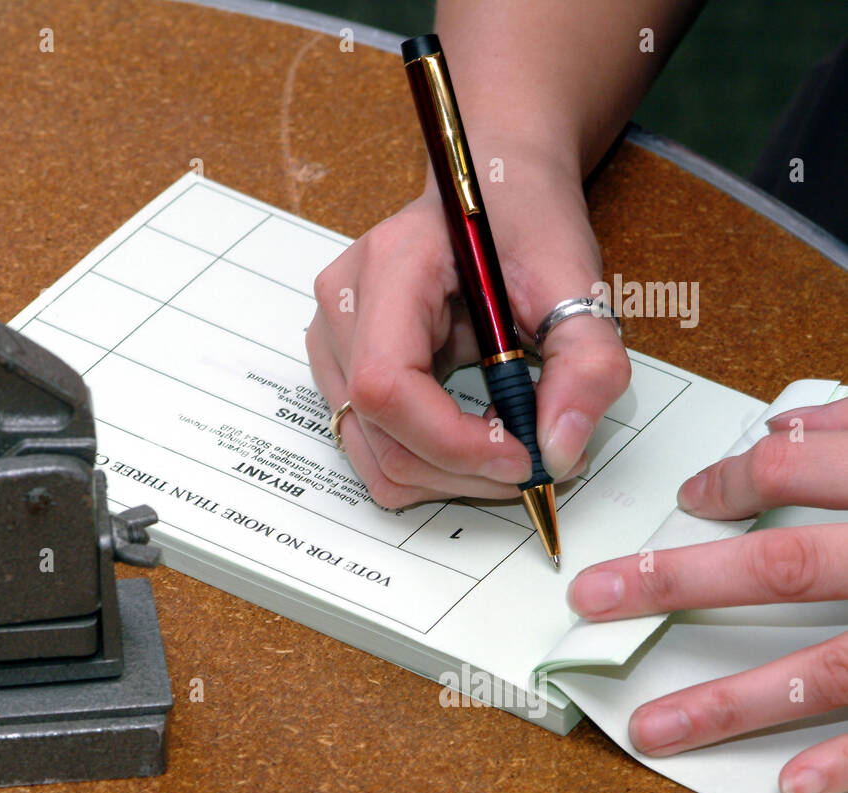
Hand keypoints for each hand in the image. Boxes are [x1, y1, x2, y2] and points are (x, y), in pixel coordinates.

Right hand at [307, 152, 629, 507]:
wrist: (495, 190)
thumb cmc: (527, 221)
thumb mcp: (576, 279)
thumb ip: (586, 362)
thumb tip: (561, 450)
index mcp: (388, 268)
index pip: (386, 382)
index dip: (451, 440)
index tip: (524, 457)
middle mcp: (342, 307)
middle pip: (377, 430)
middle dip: (462, 469)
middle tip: (538, 461)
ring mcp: (332, 341)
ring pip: (371, 454)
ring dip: (446, 476)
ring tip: (510, 448)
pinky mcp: (340, 368)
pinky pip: (373, 446)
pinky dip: (429, 463)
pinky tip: (475, 437)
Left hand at [567, 398, 847, 792]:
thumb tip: (781, 426)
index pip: (790, 471)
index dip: (728, 480)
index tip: (688, 496)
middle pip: (778, 569)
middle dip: (675, 583)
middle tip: (591, 598)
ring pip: (821, 671)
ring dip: (727, 703)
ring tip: (649, 728)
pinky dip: (840, 760)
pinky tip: (786, 781)